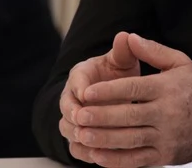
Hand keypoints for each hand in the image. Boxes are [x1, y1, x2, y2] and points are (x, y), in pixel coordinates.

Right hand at [58, 32, 139, 157]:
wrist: (115, 92)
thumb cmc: (118, 74)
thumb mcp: (122, 61)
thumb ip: (123, 51)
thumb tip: (125, 35)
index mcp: (81, 75)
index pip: (75, 81)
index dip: (79, 88)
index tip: (87, 94)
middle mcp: (72, 96)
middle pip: (66, 108)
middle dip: (75, 114)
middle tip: (84, 120)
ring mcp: (73, 118)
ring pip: (68, 129)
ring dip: (78, 135)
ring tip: (90, 139)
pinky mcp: (78, 136)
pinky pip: (76, 147)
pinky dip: (84, 152)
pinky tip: (97, 155)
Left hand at [67, 32, 191, 167]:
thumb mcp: (180, 62)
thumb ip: (153, 50)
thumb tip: (128, 37)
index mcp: (167, 88)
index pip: (133, 89)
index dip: (108, 91)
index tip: (86, 92)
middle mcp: (167, 114)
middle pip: (128, 116)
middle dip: (101, 116)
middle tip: (79, 115)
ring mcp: (166, 137)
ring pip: (130, 140)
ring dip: (104, 139)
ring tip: (82, 136)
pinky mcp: (165, 156)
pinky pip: (136, 160)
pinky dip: (116, 160)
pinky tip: (98, 156)